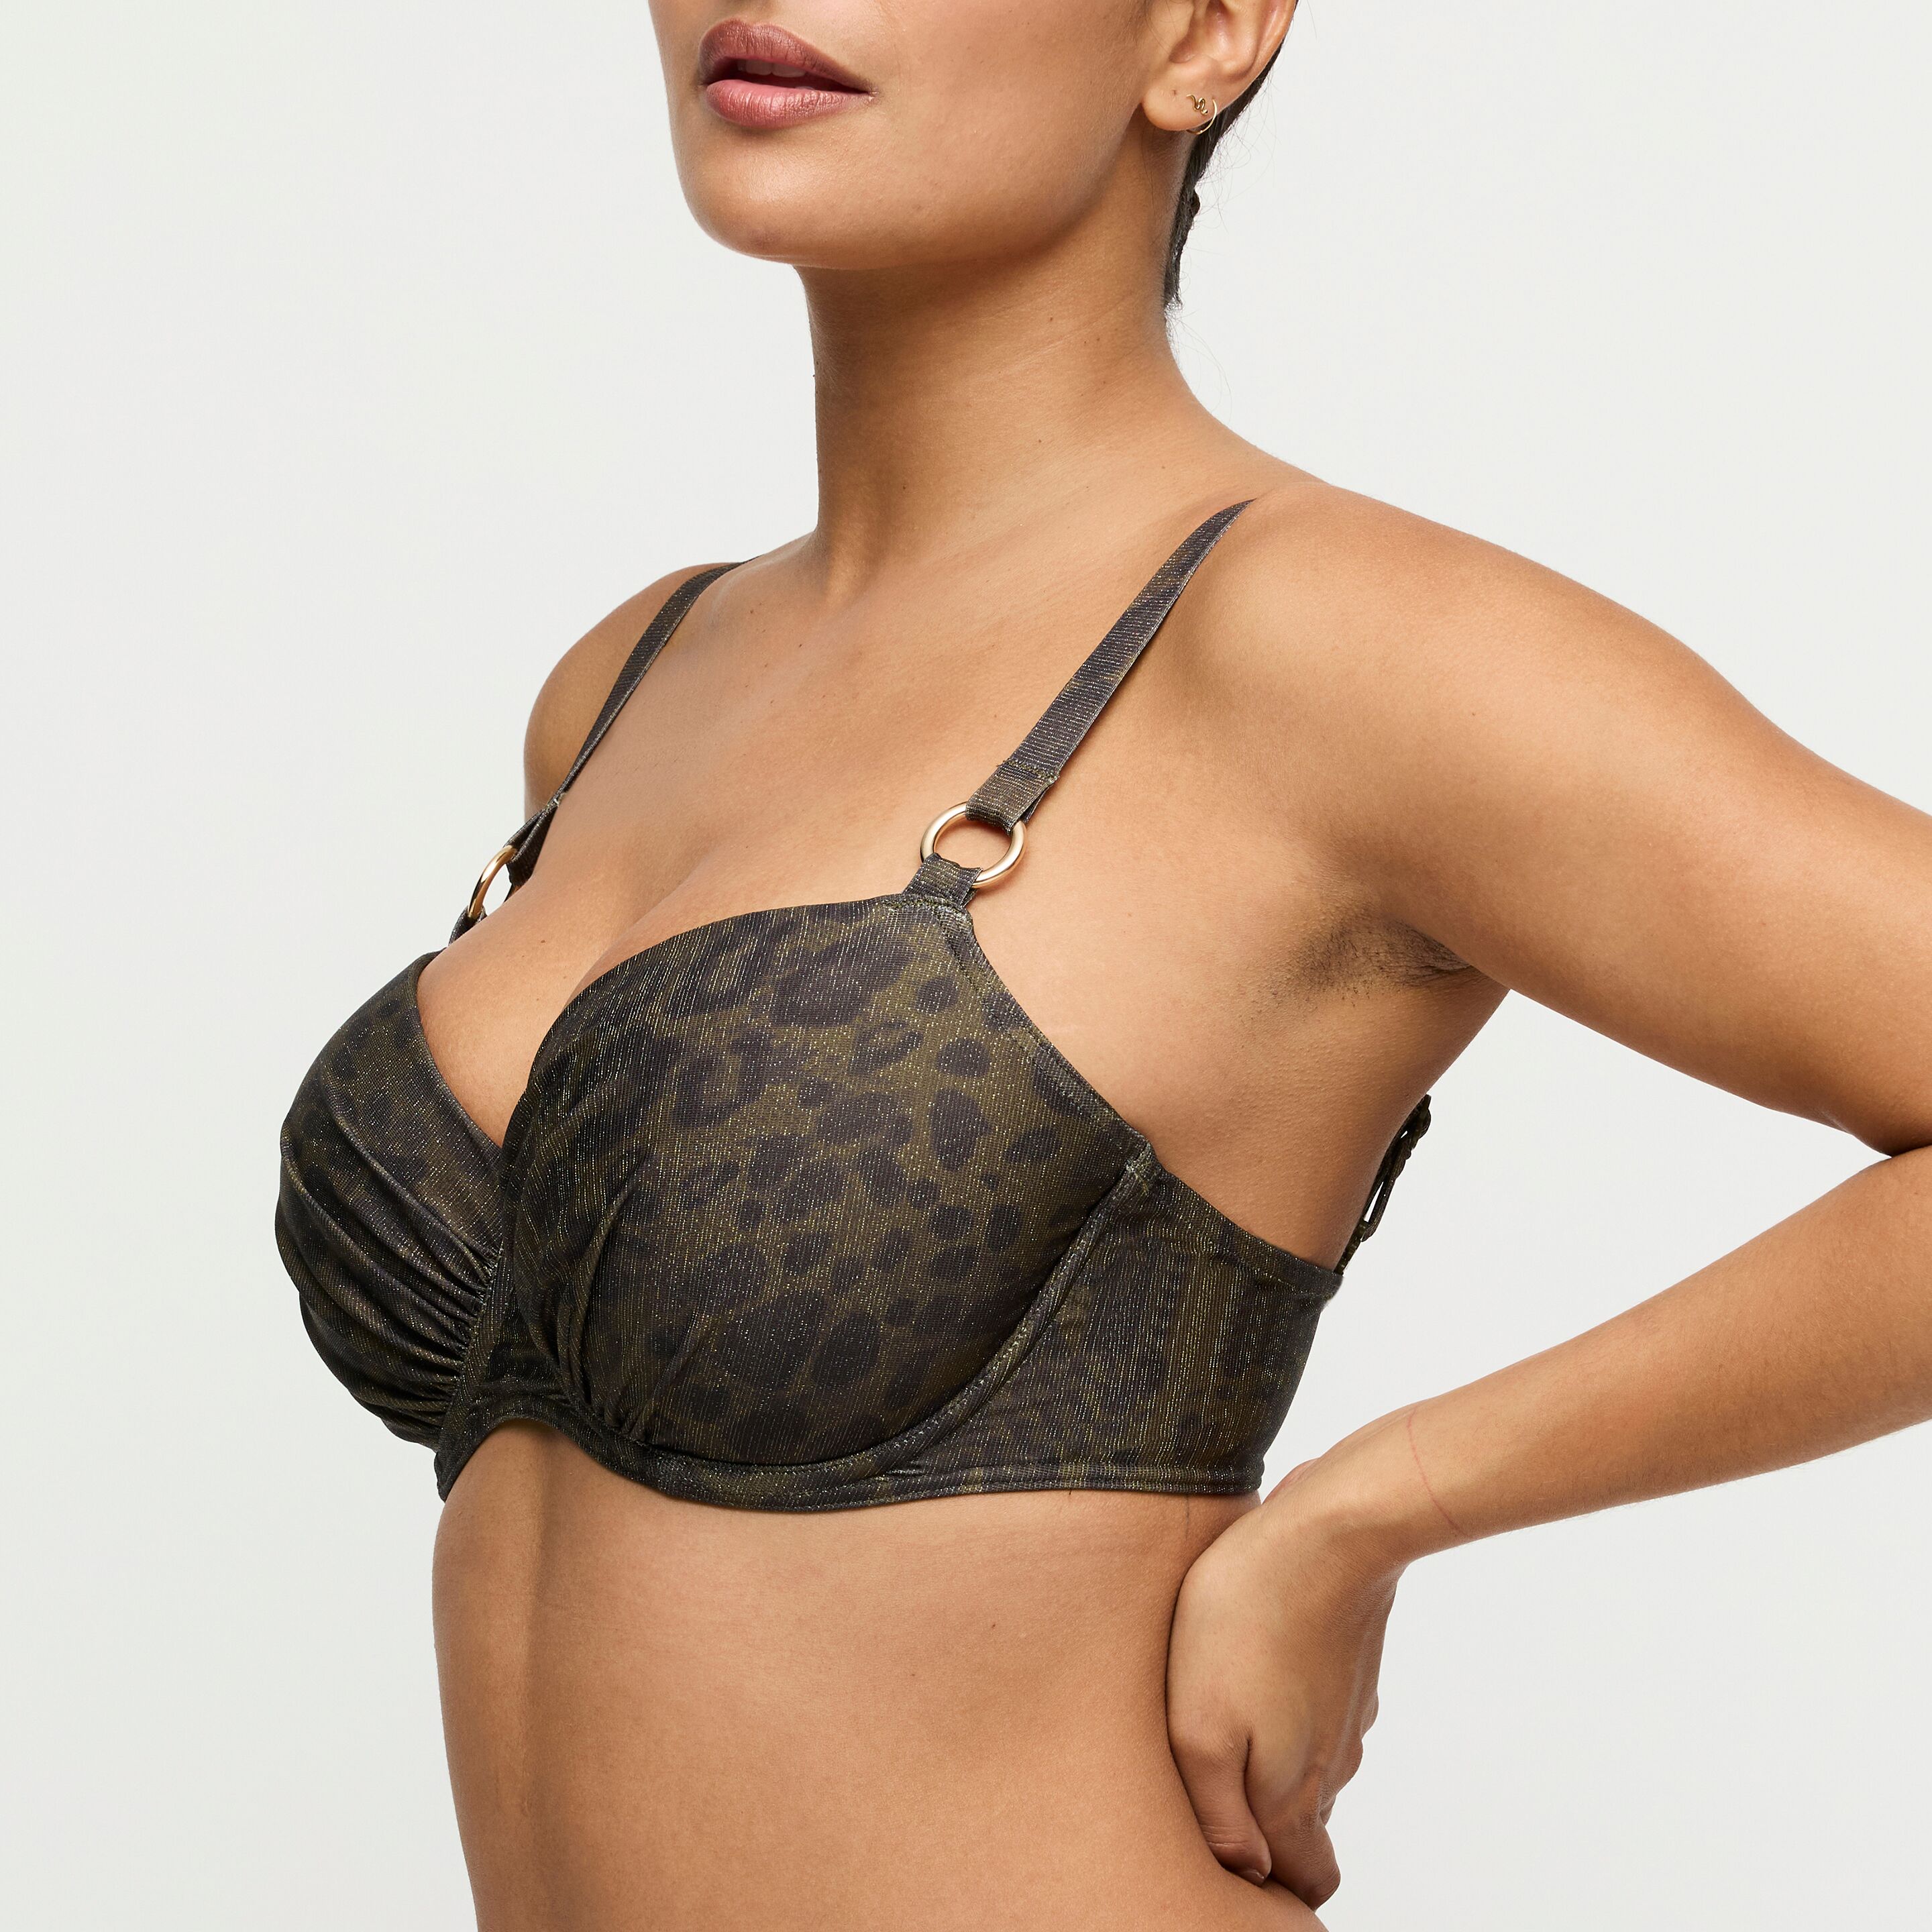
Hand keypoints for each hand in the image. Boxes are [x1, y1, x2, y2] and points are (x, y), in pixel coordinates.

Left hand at [1165, 1448, 1415, 1908]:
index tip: (1226, 1856)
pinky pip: (1312, 1708)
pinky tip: (1247, 1664)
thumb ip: (1219, 1815)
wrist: (1329, 1531)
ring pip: (1306, 1766)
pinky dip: (1283, 1705)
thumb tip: (1244, 1871)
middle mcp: (1332, 1765)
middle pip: (1301, 1828)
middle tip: (1205, 1783)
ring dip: (1267, 1758)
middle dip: (1261, 1825)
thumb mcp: (1200, 1726)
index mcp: (1297, 1795)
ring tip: (1215, 1718)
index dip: (1268, 1885)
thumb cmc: (1247, 1618)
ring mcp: (1346, 1713)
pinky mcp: (1345, 1665)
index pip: (1304, 1883)